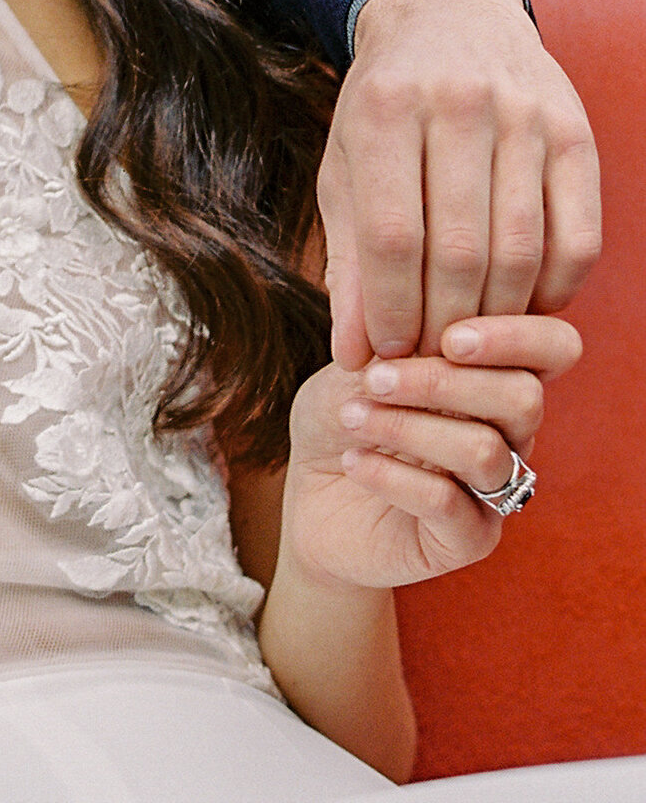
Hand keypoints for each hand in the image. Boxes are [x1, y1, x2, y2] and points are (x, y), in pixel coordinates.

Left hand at [281, 315, 580, 590]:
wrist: (310, 495)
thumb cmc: (342, 416)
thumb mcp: (355, 364)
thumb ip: (396, 340)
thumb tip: (423, 325)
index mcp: (497, 376)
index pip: (555, 347)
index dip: (515, 336)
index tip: (447, 337)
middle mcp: (511, 433)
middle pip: (523, 398)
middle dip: (441, 381)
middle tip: (374, 380)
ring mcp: (496, 490)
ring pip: (484, 451)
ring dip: (407, 427)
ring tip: (351, 418)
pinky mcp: (468, 539)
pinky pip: (446, 503)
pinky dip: (392, 476)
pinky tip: (353, 461)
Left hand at [317, 0, 600, 364]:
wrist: (450, 20)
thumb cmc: (383, 111)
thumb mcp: (346, 171)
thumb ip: (346, 264)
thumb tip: (353, 356)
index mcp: (387, 110)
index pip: (391, 236)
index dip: (388, 310)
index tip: (384, 353)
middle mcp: (462, 104)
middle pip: (458, 251)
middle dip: (440, 326)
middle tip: (425, 359)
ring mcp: (528, 116)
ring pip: (519, 250)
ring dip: (494, 319)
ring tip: (466, 344)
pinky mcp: (576, 133)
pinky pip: (578, 237)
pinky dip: (553, 290)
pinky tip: (521, 309)